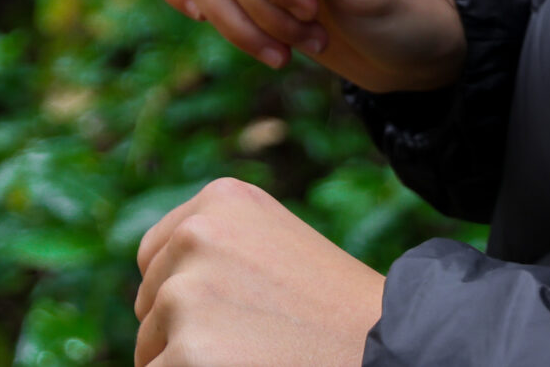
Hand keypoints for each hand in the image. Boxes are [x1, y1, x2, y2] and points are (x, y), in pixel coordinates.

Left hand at [133, 179, 383, 366]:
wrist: (397, 352)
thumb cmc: (344, 315)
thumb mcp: (278, 250)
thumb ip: (218, 254)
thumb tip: (155, 295)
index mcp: (221, 200)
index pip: (158, 257)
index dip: (184, 297)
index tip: (227, 321)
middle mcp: (196, 236)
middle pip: (152, 303)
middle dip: (186, 333)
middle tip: (254, 349)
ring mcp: (186, 292)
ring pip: (154, 349)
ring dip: (189, 365)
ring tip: (256, 363)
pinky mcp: (187, 352)